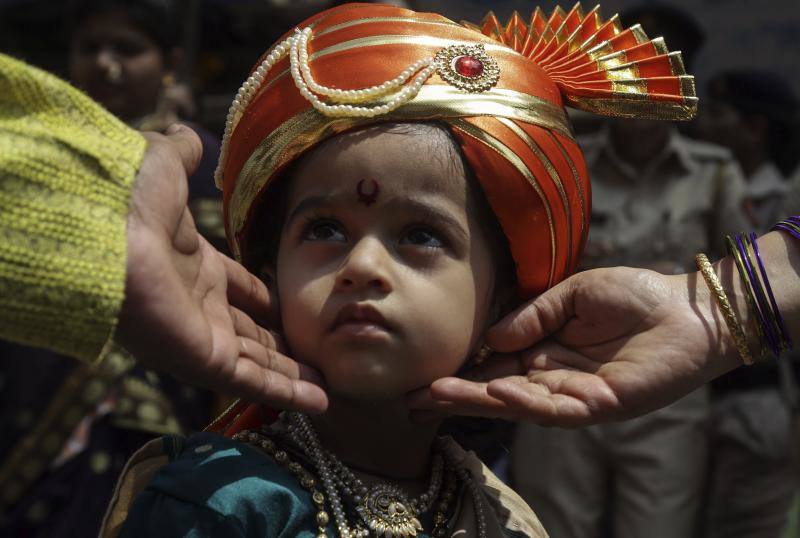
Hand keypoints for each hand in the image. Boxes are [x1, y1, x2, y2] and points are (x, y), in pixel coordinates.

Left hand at [116, 125, 327, 412]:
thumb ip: (182, 156)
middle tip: (317, 356)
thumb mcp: (164, 166)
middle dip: (282, 347)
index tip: (289, 308)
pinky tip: (319, 403)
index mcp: (195, 267)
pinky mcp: (204, 360)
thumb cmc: (134, 198)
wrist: (107, 230)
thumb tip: (187, 135)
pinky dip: (287, 394)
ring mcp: (202, 336)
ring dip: (292, 377)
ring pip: (257, 364)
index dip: (264, 299)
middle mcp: (199, 307)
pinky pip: (253, 381)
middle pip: (251, 333)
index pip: (239, 289)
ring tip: (329, 389)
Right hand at [409, 267, 740, 425]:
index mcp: (543, 351)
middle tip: (413, 399)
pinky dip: (528, 401)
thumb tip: (492, 338)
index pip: (492, 367)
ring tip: (441, 394)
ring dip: (481, 400)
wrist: (686, 308)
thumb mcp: (572, 293)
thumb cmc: (633, 296)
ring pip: (519, 403)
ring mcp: (575, 394)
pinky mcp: (602, 404)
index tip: (420, 376)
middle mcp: (552, 378)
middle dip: (456, 396)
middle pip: (496, 391)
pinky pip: (558, 407)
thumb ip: (532, 314)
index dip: (459, 372)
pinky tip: (500, 390)